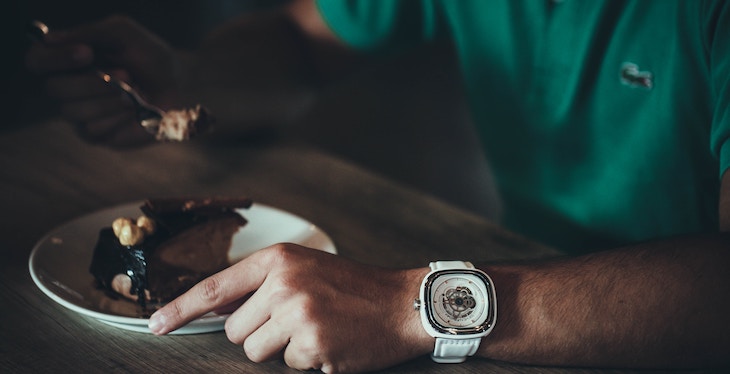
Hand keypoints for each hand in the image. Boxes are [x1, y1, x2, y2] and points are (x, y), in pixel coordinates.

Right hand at [25, 16, 183, 147]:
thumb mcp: (123, 34)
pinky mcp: (96, 135)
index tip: (86, 53)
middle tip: (127, 74)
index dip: (55, 58)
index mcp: (67, 60)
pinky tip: (135, 111)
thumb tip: (48, 39)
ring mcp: (80, 113)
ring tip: (136, 93)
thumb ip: (89, 33)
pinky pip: (94, 130)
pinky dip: (119, 118)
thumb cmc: (150, 57)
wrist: (179, 86)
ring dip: (110, 100)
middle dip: (93, 82)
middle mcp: (67, 87)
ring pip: (73, 112)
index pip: (37, 60)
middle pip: (55, 89)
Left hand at [148, 243, 432, 372]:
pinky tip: (329, 343)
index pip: (215, 288)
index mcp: (279, 261)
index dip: (179, 309)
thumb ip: (259, 285)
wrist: (401, 304)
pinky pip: (287, 366)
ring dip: (278, 350)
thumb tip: (213, 307)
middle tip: (294, 321)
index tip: (156, 326)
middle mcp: (283, 285)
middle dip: (257, 334)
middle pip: (233, 330)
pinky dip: (305, 360)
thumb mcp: (304, 270)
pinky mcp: (313, 346)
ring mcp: (298, 316)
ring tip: (313, 331)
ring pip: (254, 352)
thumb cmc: (353, 287)